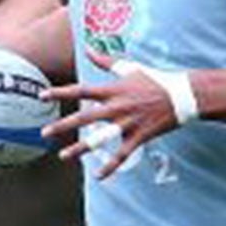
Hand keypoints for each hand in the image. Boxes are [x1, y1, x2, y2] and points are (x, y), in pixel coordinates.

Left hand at [40, 48, 183, 179]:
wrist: (183, 95)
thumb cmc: (155, 80)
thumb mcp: (130, 68)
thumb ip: (106, 61)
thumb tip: (89, 48)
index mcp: (113, 90)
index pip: (81, 90)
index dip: (60, 92)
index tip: (42, 96)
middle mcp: (117, 107)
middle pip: (84, 117)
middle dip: (62, 125)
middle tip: (44, 132)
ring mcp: (128, 123)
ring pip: (100, 138)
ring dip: (80, 148)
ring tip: (63, 156)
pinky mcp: (139, 136)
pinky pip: (122, 155)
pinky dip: (111, 167)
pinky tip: (99, 176)